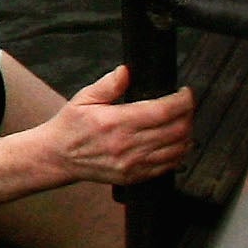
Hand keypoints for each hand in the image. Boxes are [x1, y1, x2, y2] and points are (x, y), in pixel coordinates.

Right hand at [42, 65, 194, 185]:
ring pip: (177, 149)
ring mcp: (132, 163)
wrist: (58, 157)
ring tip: (184, 122)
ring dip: (187, 134)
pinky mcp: (134, 176)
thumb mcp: (83, 98)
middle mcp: (127, 145)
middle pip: (176, 130)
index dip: (182, 101)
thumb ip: (108, 85)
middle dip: (188, 115)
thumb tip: (126, 71)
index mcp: (116, 122)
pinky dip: (179, 153)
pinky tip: (177, 142)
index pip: (163, 111)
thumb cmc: (70, 127)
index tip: (186, 93)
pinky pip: (168, 166)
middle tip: (186, 106)